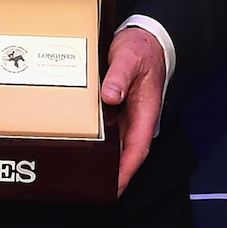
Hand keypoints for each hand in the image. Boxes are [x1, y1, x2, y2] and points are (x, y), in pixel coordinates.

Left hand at [98, 25, 166, 195]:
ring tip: (82, 173)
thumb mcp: (130, 58)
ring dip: (102, 158)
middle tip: (90, 187)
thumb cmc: (141, 50)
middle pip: (124, 152)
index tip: (115, 186)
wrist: (144, 40)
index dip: (126, 170)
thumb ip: (120, 76)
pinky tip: (81, 144)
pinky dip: (96, 139)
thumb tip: (110, 95)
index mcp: (145, 111)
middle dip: (111, 172)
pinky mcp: (115, 108)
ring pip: (114, 143)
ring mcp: (125, 114)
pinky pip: (106, 129)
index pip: (137, 149)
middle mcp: (136, 117)